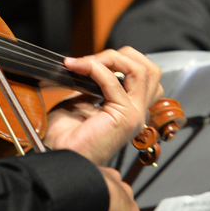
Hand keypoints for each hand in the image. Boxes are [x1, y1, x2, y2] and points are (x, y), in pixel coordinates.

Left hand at [44, 46, 161, 165]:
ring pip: (142, 71)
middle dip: (122, 56)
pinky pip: (115, 82)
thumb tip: (92, 65)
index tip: (89, 62)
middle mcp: (137, 113)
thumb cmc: (66, 137)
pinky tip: (79, 68)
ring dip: (111, 58)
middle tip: (92, 60)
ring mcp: (135, 115)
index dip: (120, 61)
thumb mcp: (80, 101)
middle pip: (150, 70)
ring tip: (86, 62)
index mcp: (129, 110)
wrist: (59, 155)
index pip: (143, 76)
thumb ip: (93, 85)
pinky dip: (95, 69)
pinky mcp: (125, 117)